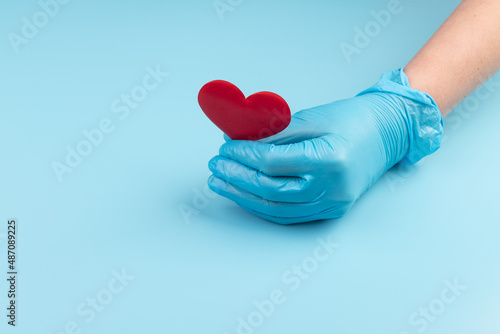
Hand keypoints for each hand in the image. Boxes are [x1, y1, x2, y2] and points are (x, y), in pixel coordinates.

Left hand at [207, 69, 441, 223]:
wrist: (387, 132)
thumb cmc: (352, 119)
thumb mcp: (311, 118)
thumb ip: (273, 133)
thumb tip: (237, 141)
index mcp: (330, 159)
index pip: (273, 163)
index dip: (243, 157)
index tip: (225, 148)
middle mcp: (332, 187)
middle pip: (271, 190)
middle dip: (237, 178)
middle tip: (216, 166)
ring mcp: (332, 202)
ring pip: (277, 208)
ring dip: (244, 196)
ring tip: (221, 183)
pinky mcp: (330, 209)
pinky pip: (289, 214)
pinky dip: (262, 206)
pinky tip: (244, 195)